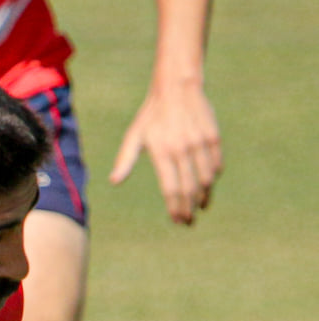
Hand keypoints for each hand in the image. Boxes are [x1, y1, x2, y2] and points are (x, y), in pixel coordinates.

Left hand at [110, 80, 222, 224]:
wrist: (177, 88)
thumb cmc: (151, 115)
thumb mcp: (134, 136)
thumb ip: (125, 160)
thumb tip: (114, 181)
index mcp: (162, 152)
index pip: (171, 189)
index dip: (175, 208)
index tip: (177, 220)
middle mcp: (183, 149)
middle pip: (189, 188)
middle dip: (189, 209)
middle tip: (188, 222)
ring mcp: (200, 142)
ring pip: (206, 178)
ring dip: (204, 196)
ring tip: (200, 207)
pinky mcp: (213, 136)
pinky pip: (216, 163)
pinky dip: (213, 177)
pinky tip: (208, 186)